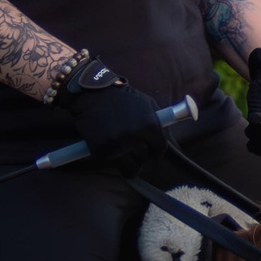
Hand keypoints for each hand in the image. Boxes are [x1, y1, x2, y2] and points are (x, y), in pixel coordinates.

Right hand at [61, 55, 167, 171]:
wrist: (92, 93)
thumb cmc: (122, 98)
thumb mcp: (147, 104)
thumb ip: (158, 122)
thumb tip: (169, 140)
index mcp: (150, 125)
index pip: (160, 150)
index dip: (155, 150)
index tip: (150, 149)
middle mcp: (135, 137)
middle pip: (145, 158)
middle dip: (140, 153)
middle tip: (131, 145)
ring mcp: (118, 145)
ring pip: (131, 167)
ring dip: (128, 160)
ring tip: (121, 148)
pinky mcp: (102, 150)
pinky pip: (113, 164)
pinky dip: (111, 158)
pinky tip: (108, 145)